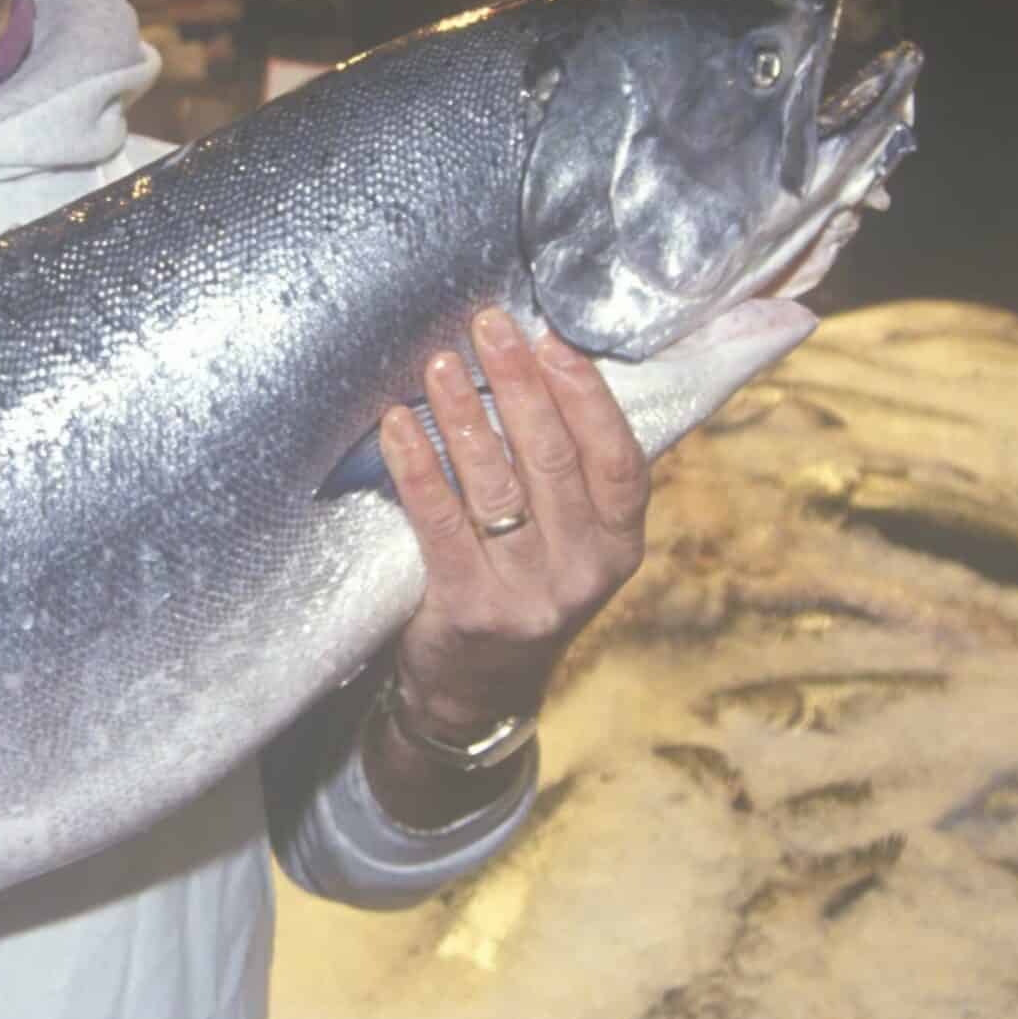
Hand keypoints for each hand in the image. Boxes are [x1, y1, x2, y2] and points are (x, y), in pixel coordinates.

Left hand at [369, 309, 650, 823]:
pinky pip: (442, 523)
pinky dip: (418, 468)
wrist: (479, 693)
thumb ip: (572, 478)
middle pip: (553, 459)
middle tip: (488, 325)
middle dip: (519, 384)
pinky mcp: (470, 609)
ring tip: (441, 363)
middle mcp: (584, 570)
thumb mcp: (572, 545)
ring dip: (466, 414)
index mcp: (620, 545)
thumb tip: (543, 366)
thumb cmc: (524, 589)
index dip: (586, 395)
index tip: (551, 340)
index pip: (617, 458)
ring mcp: (529, 594)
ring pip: (497, 485)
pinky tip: (397, 425)